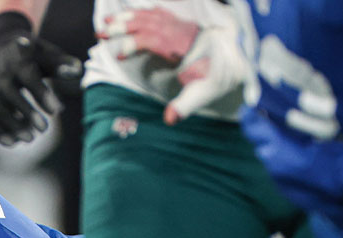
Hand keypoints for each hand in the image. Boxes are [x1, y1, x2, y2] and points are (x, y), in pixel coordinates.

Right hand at [0, 11, 82, 144]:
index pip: (28, 76)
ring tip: (30, 139)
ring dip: (11, 125)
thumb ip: (61, 63)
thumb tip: (77, 72)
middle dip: (26, 112)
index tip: (56, 111)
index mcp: (16, 58)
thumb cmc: (30, 55)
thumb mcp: (46, 54)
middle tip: (44, 129)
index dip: (41, 94)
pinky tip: (13, 143)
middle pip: (9, 94)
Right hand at [98, 8, 247, 125]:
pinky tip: (133, 14)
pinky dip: (144, 12)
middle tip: (100, 33)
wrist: (242, 56)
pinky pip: (160, 13)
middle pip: (147, 23)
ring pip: (151, 16)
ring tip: (107, 23)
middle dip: (123, 27)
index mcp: (181, 47)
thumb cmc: (219, 76)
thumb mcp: (203, 93)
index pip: (152, 40)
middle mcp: (179, 32)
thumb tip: (169, 119)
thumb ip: (185, 105)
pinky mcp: (183, 24)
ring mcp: (181, 25)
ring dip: (128, 18)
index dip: (133, 45)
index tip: (118, 54)